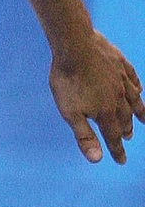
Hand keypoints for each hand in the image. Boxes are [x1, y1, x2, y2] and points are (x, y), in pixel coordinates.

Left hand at [49, 30, 143, 163]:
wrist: (74, 45)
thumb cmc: (68, 79)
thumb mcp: (70, 111)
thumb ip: (84, 135)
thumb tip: (97, 159)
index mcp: (106, 112)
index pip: (113, 136)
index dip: (116, 150)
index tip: (121, 161)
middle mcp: (118, 98)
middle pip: (124, 118)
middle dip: (125, 129)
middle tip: (127, 136)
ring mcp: (121, 79)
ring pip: (133, 99)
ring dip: (139, 111)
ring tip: (144, 119)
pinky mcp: (119, 63)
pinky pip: (133, 78)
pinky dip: (137, 86)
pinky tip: (139, 88)